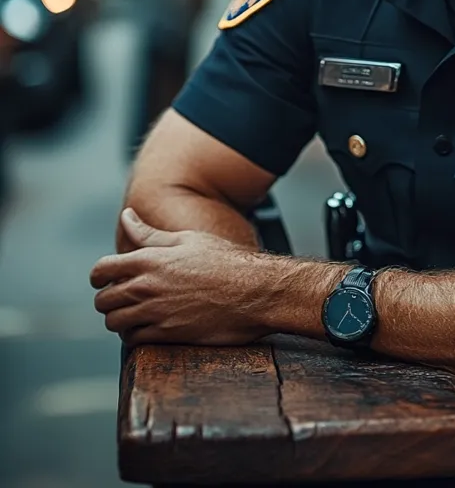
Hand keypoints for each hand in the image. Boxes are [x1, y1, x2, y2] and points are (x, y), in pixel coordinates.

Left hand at [90, 209, 269, 345]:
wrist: (254, 291)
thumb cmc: (224, 260)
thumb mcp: (187, 239)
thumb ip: (150, 234)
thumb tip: (126, 215)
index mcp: (149, 259)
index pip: (101, 270)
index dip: (98, 277)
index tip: (103, 281)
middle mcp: (147, 286)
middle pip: (103, 301)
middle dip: (109, 300)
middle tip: (124, 299)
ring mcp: (155, 312)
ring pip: (115, 323)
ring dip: (120, 320)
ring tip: (135, 315)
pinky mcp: (167, 335)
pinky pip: (134, 340)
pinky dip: (135, 335)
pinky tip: (148, 327)